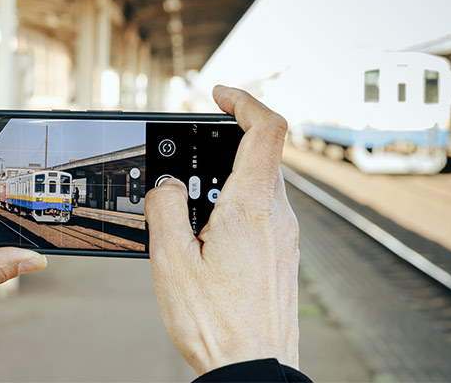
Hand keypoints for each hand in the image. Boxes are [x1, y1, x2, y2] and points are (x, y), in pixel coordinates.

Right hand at [145, 85, 299, 374]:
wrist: (253, 371)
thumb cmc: (216, 325)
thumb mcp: (171, 262)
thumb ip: (166, 209)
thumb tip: (168, 186)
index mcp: (253, 207)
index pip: (266, 128)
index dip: (243, 101)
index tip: (217, 95)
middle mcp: (278, 217)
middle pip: (260, 154)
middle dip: (223, 144)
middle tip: (188, 159)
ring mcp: (284, 238)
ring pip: (261, 184)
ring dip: (227, 177)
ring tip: (190, 208)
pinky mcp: (282, 257)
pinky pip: (262, 211)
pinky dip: (236, 204)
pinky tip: (207, 234)